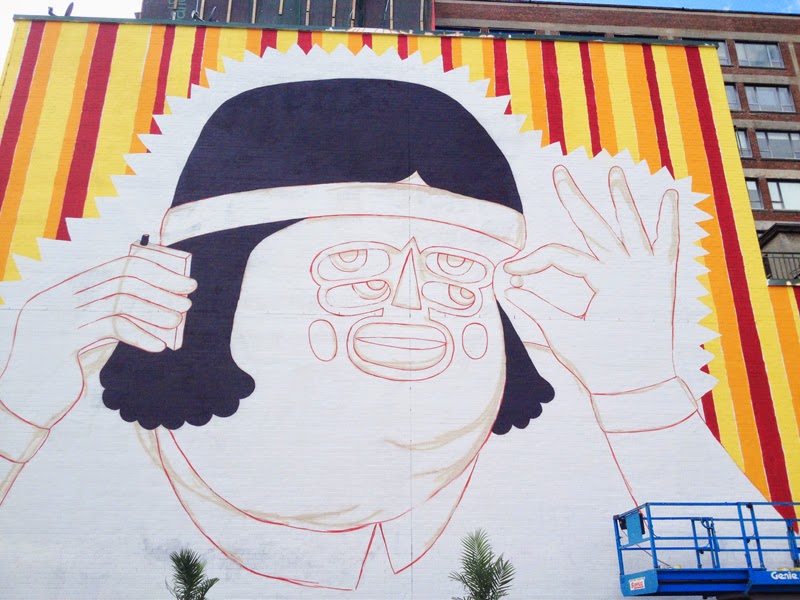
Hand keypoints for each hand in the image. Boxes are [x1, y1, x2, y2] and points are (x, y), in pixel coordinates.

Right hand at [0, 256, 195, 426]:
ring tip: (178, 319)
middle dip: (161, 282)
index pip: (117, 262)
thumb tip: (161, 303)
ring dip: (156, 308)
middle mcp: (62, 294)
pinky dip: (141, 335)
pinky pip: (114, 328)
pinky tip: (159, 346)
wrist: (22, 401)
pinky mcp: (64, 338)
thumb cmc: (61, 368)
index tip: (181, 276)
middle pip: (123, 275)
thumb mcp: (90, 334)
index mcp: (67, 287)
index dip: (154, 266)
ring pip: (121, 298)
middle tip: (188, 294)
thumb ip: (115, 315)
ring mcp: (60, 313)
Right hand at [504, 165, 679, 394]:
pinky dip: (670, 221)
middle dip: (573, 198)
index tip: (508, 272)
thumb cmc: (600, 365)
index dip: (531, 262)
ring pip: (633, 226)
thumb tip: (505, 287)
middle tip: (560, 172)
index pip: (560, 258)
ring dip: (622, 198)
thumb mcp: (562, 336)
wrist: (639, 388)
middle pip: (595, 226)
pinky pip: (668, 244)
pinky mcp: (663, 280)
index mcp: (606, 280)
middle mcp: (630, 268)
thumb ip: (534, 307)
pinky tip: (670, 197)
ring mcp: (650, 272)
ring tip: (615, 170)